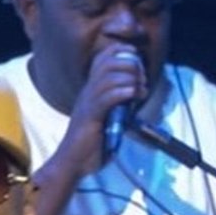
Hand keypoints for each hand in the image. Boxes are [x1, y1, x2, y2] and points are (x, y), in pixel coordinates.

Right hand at [53, 43, 148, 178]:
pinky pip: (107, 97)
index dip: (121, 51)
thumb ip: (118, 105)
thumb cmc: (90, 144)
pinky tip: (134, 96)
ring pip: (109, 77)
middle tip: (143, 79)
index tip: (137, 60)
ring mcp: (88, 103)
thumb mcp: (107, 118)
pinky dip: (124, 92)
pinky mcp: (91, 116)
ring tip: (141, 89)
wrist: (72, 163)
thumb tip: (136, 96)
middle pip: (107, 62)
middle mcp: (87, 92)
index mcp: (91, 90)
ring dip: (130, 78)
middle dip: (130, 64)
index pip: (103, 58)